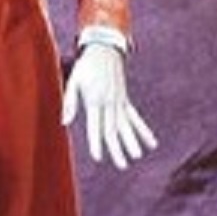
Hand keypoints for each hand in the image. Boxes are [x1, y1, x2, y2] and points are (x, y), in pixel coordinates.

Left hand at [61, 43, 155, 168]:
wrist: (105, 50)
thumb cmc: (85, 67)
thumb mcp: (73, 81)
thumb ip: (69, 102)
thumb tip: (64, 122)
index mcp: (95, 101)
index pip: (96, 127)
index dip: (97, 142)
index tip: (99, 157)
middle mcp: (110, 103)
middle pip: (114, 130)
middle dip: (118, 149)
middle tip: (122, 165)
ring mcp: (120, 102)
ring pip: (127, 126)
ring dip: (133, 142)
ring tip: (138, 156)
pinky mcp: (125, 101)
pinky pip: (136, 118)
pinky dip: (143, 131)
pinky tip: (152, 143)